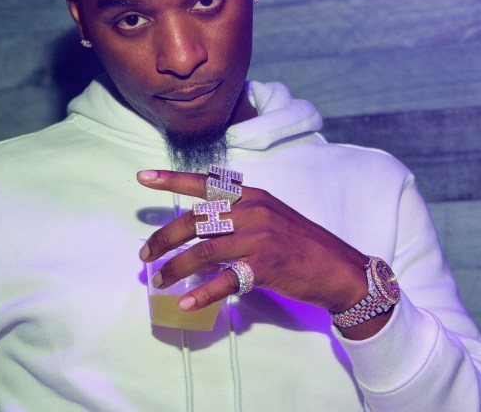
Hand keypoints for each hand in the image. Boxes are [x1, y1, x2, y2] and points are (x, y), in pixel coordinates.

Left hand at [137, 169, 386, 337]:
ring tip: (159, 280)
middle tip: (145, 255)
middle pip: (195, 221)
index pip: (205, 184)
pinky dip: (203, 293)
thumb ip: (235, 218)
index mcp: (250, 195)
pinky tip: (186, 302)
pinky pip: (225, 280)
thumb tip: (197, 232)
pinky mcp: (265, 267)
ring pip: (203, 251)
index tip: (143, 177)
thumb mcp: (268, 216)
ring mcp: (259, 238)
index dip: (171, 180)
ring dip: (175, 268)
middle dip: (164, 238)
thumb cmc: (298, 241)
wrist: (337, 267)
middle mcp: (252, 211)